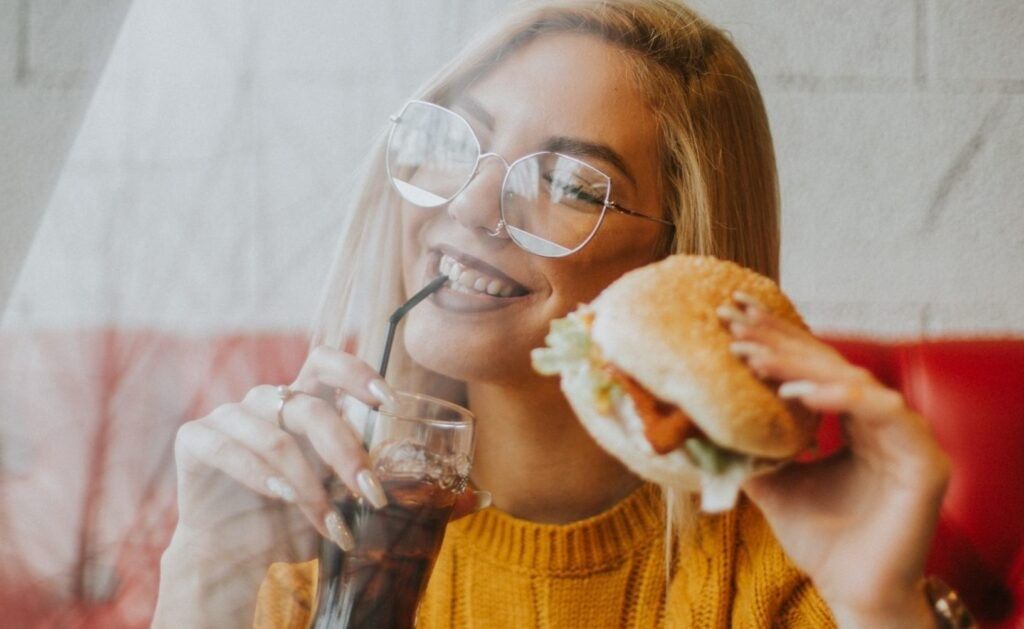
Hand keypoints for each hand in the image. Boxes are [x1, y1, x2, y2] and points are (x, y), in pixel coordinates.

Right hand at [155, 346, 395, 626]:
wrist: (235, 554)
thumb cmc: (297, 522)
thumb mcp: (353, 508)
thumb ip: (407, 497)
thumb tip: (476, 498)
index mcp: (303, 402)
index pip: (326, 361)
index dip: (355, 372)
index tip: (387, 402)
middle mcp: (266, 401)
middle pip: (310, 407)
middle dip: (345, 452)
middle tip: (370, 494)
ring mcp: (228, 416)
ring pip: (274, 435)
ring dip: (306, 482)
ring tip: (326, 521)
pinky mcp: (196, 440)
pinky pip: (227, 448)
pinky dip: (257, 474)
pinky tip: (279, 497)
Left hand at [719, 293, 949, 627]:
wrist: (853, 592)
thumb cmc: (820, 539)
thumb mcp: (772, 483)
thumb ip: (749, 448)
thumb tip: (700, 421)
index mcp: (853, 421)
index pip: (812, 368)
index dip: (774, 340)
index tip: (731, 318)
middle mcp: (882, 420)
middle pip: (829, 364)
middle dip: (779, 340)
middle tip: (734, 320)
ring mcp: (907, 437)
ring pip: (852, 380)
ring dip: (800, 365)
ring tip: (753, 358)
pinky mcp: (925, 460)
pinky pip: (883, 412)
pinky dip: (837, 398)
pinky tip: (794, 394)